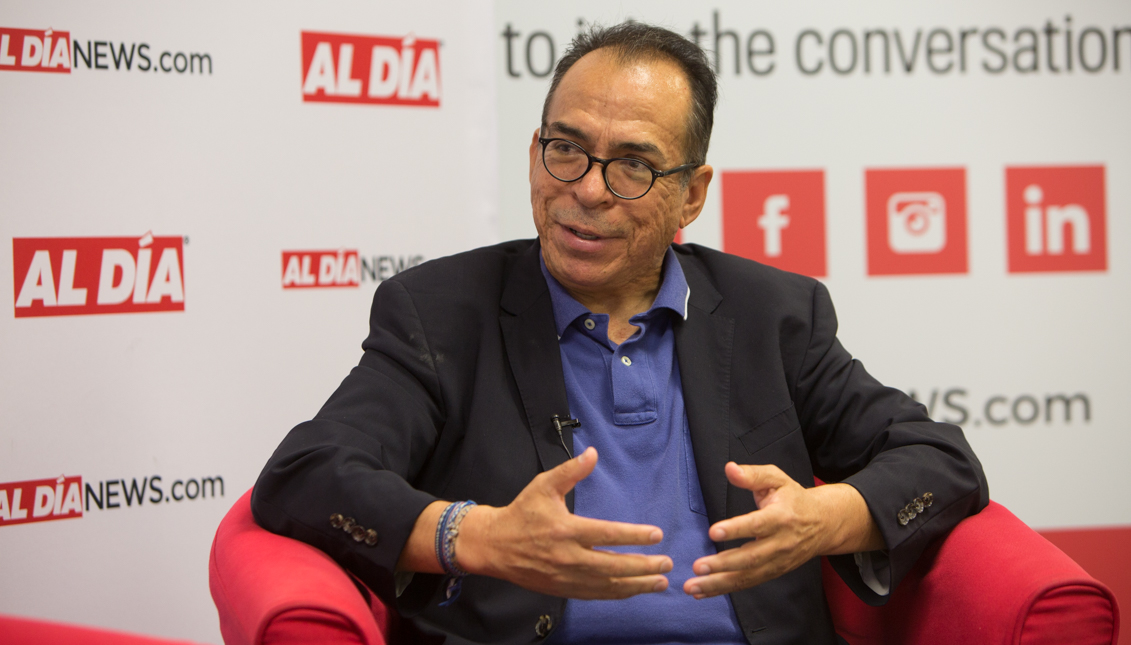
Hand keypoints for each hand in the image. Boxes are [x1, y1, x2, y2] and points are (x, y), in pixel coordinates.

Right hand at [457, 446, 672, 598]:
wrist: (494, 546)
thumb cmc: (521, 513)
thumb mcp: (543, 486)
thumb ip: (570, 471)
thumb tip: (592, 453)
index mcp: (566, 530)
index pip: (608, 534)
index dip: (635, 536)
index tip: (657, 535)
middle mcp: (569, 557)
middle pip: (614, 566)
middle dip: (644, 566)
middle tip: (667, 563)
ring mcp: (566, 577)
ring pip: (608, 585)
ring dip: (637, 585)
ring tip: (660, 582)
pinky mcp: (563, 589)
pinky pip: (596, 594)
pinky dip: (617, 594)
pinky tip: (634, 590)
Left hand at [683, 463, 881, 598]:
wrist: (824, 523)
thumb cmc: (794, 498)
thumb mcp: (777, 479)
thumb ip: (752, 475)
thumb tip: (730, 468)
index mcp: (781, 516)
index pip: (757, 524)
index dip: (736, 529)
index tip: (714, 532)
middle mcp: (780, 543)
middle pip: (750, 557)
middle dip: (722, 564)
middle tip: (698, 567)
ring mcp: (777, 561)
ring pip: (747, 576)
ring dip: (719, 583)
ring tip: (693, 587)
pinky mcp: (773, 572)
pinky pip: (748, 583)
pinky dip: (725, 589)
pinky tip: (704, 592)